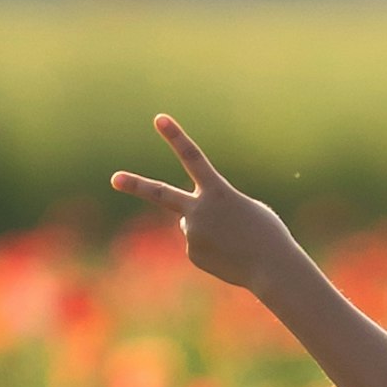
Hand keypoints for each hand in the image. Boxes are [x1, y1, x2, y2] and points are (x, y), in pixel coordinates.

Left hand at [109, 116, 299, 300]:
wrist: (272, 267)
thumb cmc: (266, 233)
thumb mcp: (242, 209)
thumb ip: (212, 207)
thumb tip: (187, 222)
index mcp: (218, 191)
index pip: (193, 157)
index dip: (176, 136)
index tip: (159, 118)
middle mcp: (198, 211)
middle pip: (161, 194)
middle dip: (135, 185)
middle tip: (114, 178)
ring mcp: (192, 233)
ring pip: (192, 224)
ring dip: (210, 229)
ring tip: (233, 241)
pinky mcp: (192, 253)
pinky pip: (198, 245)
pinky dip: (212, 248)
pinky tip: (228, 254)